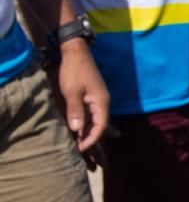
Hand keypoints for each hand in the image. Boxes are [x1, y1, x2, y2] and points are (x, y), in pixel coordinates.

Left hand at [51, 40, 109, 156]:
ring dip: (88, 130)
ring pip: (96, 119)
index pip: (101, 125)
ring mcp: (98, 98)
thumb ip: (75, 110)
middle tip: (79, 148)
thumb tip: (76, 129)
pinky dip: (86, 122)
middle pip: (100, 124)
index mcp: (101, 101)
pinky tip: (79, 127)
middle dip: (91, 137)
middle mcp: (103, 101)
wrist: (75, 53)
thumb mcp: (72, 91)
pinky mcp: (92, 95)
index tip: (82, 148)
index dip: (92, 138)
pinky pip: (92, 113)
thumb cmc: (74, 71)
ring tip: (78, 141)